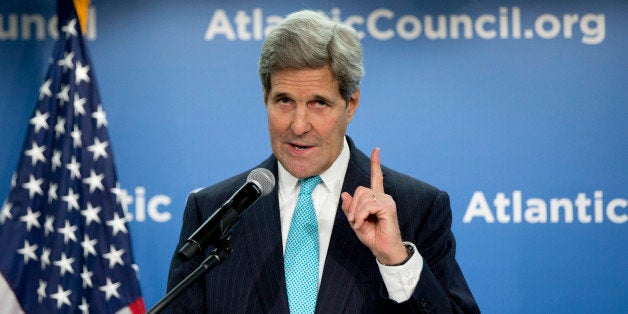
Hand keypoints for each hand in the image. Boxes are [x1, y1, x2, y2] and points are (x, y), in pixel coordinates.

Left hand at [341, 148, 407, 264]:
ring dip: (356, 212)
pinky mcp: (388, 208)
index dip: (376, 163)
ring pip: (363, 197)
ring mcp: (387, 201)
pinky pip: (368, 205)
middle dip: (353, 206)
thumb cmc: (373, 237)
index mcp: (377, 199)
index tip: (376, 150)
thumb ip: (350, 209)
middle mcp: (384, 197)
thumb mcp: (356, 222)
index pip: (377, 177)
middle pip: (360, 190)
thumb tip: (344, 194)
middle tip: (355, 220)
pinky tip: (363, 223)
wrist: (384, 250)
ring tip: (360, 224)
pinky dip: (362, 215)